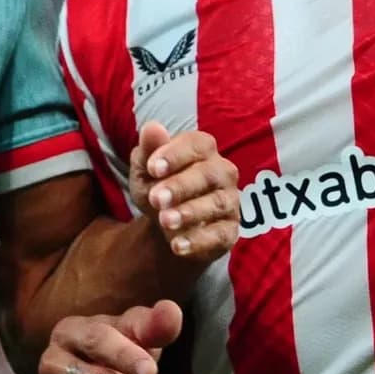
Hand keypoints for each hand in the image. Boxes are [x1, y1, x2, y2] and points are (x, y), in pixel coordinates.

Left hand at [129, 123, 239, 261]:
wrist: (165, 225)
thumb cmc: (158, 187)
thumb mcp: (144, 171)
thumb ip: (147, 150)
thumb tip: (151, 128)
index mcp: (202, 150)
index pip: (196, 144)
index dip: (175, 155)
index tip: (153, 168)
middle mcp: (222, 172)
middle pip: (208, 174)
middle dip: (181, 186)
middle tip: (155, 199)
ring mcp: (229, 202)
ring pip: (217, 203)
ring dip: (190, 212)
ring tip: (165, 221)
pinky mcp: (229, 231)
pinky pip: (220, 234)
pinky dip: (198, 241)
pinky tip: (177, 245)